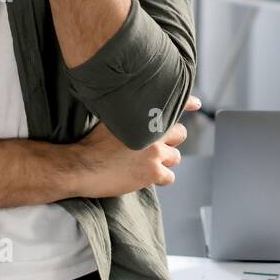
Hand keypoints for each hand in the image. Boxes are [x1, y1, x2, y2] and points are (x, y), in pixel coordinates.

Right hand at [70, 96, 200, 197]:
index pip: (173, 105)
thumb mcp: (109, 118)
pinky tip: (147, 176)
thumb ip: (128, 113)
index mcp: (144, 117)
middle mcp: (154, 133)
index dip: (187, 103)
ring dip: (166, 160)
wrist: (82, 166)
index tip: (197, 104)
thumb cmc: (91, 143)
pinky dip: (161, 177)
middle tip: (157, 145)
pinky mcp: (153, 173)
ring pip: (176, 157)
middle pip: (180, 134)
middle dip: (171, 139)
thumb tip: (136, 111)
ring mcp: (155, 153)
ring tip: (148, 162)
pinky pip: (169, 176)